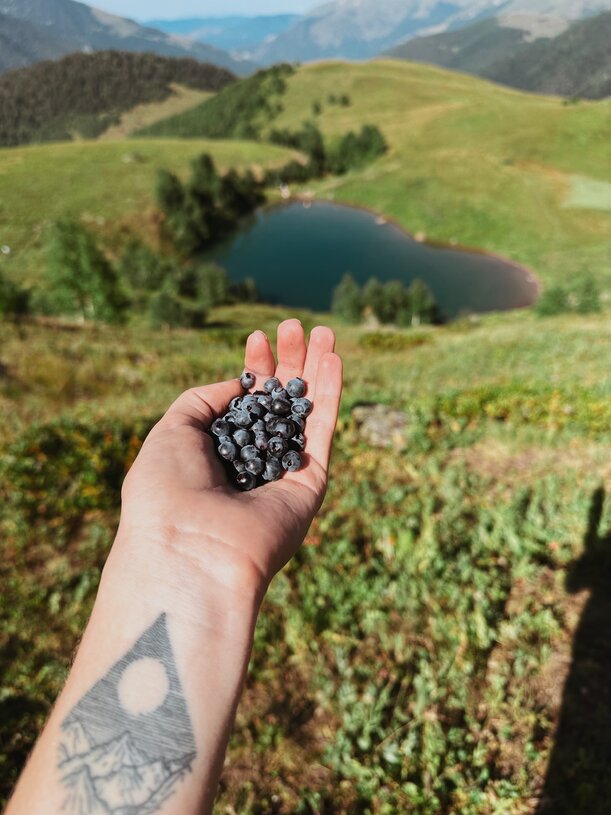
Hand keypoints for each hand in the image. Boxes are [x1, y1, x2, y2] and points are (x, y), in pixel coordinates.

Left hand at [112, 320, 342, 612]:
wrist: (193, 551)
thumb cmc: (167, 491)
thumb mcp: (171, 432)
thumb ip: (202, 400)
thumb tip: (239, 385)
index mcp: (216, 454)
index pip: (242, 403)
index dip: (252, 369)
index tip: (256, 338)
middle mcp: (252, 462)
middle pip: (278, 402)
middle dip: (287, 362)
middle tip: (293, 325)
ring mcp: (284, 472)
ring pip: (306, 411)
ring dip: (316, 370)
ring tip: (324, 330)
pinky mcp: (311, 483)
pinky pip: (324, 432)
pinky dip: (330, 395)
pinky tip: (333, 360)